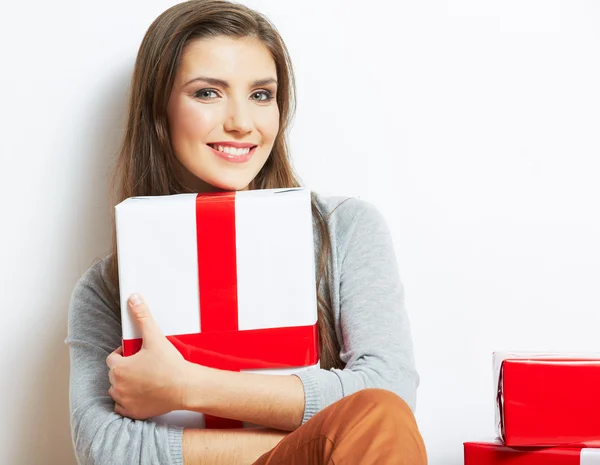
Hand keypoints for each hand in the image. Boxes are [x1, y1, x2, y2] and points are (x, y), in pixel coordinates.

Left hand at [106, 293, 190, 419]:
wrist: (185, 387)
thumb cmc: (170, 364)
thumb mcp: (154, 337)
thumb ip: (142, 317)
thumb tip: (133, 298)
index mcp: (119, 368)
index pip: (112, 358)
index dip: (122, 354)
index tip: (135, 353)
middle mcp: (118, 386)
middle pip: (114, 374)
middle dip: (124, 368)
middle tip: (142, 364)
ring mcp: (125, 401)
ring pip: (116, 391)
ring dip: (124, 385)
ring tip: (142, 378)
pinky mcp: (133, 412)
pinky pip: (121, 408)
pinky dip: (127, 402)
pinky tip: (140, 394)